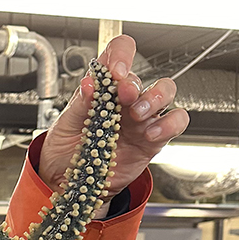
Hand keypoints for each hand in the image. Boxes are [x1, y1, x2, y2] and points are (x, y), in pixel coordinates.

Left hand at [39, 34, 189, 217]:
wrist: (68, 184)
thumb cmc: (65, 152)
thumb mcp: (63, 127)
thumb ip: (79, 105)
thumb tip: (89, 83)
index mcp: (101, 90)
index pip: (117, 56)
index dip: (120, 55)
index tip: (115, 69)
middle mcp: (123, 101)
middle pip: (143, 76)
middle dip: (134, 82)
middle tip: (122, 94)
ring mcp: (140, 120)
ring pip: (165, 92)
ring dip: (155, 98)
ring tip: (137, 114)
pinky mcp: (153, 140)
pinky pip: (175, 123)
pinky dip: (169, 124)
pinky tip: (150, 133)